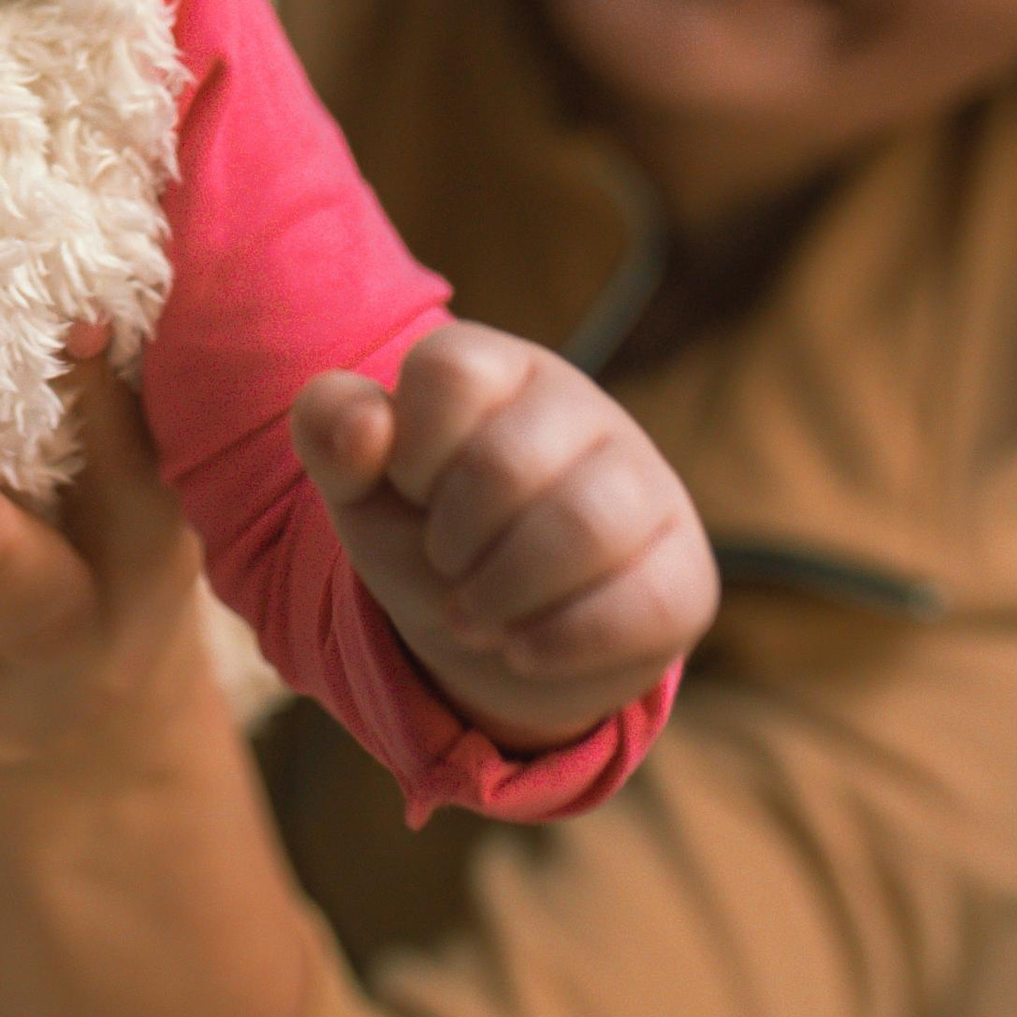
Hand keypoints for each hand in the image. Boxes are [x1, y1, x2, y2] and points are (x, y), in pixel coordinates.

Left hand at [0, 334, 230, 914]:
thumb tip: (74, 276)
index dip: (106, 402)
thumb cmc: (93, 538)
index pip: (131, 467)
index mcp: (128, 551)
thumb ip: (92, 389)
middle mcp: (54, 648)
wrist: (90, 720)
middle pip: (27, 601)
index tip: (81, 324)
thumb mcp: (128, 472)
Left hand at [290, 319, 716, 749]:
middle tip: (444, 568)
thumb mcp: (358, 486)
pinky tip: (526, 648)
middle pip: (508, 462)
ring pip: (585, 525)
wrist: (498, 631)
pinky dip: (562, 642)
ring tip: (477, 615)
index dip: (413, 450)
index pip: (450, 369)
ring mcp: (645, 485)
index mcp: (500, 368)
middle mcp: (582, 409)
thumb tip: (367, 424)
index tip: (412, 490)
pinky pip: (644, 602)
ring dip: (503, 593)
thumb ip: (331, 432)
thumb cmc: (426, 532)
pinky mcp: (685, 572)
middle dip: (452, 540)